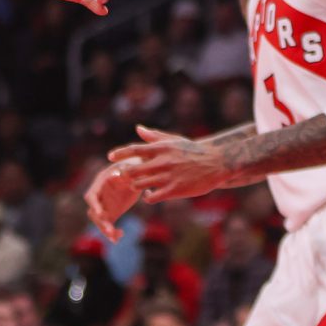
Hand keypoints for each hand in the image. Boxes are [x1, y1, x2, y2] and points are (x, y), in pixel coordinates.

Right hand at [84, 159, 142, 241]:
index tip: (100, 214)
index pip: (92, 196)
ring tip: (115, 237)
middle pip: (93, 212)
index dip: (94, 205)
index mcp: (101, 183)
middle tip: (110, 231)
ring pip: (100, 221)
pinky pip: (109, 225)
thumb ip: (125, 172)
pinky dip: (112, 233)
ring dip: (105, 230)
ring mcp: (105, 205)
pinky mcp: (112, 212)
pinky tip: (119, 237)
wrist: (138, 172)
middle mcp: (100, 195)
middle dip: (100, 222)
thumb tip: (116, 175)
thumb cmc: (133, 167)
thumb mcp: (129, 167)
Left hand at [112, 125, 231, 202]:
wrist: (215, 162)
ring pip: (140, 184)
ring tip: (136, 186)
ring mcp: (168, 176)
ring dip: (135, 186)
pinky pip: (153, 197)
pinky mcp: (175, 190)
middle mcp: (162, 161)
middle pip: (133, 169)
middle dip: (125, 174)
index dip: (120, 153)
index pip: (134, 149)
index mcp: (160, 148)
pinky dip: (148, 197)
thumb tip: (138, 128)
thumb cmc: (192, 150)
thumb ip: (154, 136)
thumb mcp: (173, 140)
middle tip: (123, 177)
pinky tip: (149, 195)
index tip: (110, 157)